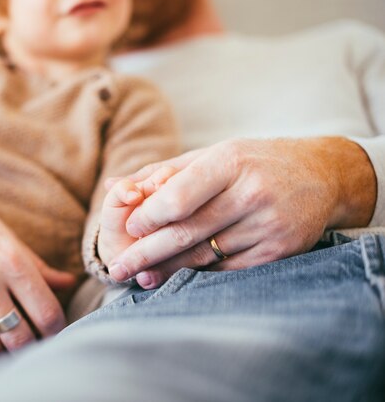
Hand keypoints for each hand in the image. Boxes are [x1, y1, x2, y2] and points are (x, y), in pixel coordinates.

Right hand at [0, 165, 75, 365]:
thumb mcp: (4, 236)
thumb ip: (37, 266)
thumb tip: (70, 283)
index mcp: (11, 259)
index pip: (47, 312)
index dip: (56, 330)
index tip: (55, 333)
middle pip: (20, 337)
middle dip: (32, 349)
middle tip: (34, 350)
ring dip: (3, 358)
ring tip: (10, 357)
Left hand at [106, 138, 375, 288]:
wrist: (321, 176)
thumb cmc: (253, 162)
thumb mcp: (211, 155)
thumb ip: (162, 173)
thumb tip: (113, 185)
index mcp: (230, 162)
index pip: (179, 197)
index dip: (149, 217)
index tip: (129, 228)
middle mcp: (251, 193)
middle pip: (188, 232)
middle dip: (147, 253)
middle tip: (117, 268)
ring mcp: (268, 225)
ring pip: (206, 255)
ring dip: (168, 269)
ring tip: (139, 277)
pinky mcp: (279, 251)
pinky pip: (228, 269)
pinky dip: (199, 274)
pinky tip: (176, 278)